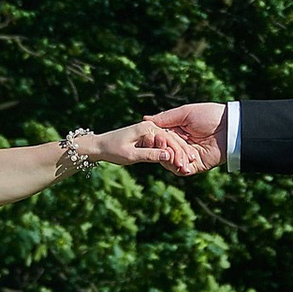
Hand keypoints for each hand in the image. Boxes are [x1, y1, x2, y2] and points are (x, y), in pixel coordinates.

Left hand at [84, 122, 200, 176]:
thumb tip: (169, 157)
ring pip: (170, 141)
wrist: (99, 146)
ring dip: (179, 152)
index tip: (186, 165)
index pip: (169, 139)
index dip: (179, 153)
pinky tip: (178, 161)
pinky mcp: (148, 136)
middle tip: (193, 164)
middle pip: (172, 139)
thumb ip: (150, 155)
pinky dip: (171, 152)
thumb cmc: (112, 150)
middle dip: (183, 152)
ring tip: (189, 164)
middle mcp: (150, 126)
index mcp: (147, 127)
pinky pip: (163, 144)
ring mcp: (150, 130)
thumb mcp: (131, 155)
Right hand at [141, 101, 227, 175]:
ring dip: (167, 158)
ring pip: (169, 162)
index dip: (153, 138)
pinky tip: (177, 162)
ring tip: (169, 152)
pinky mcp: (195, 166)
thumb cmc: (209, 115)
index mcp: (177, 131)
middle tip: (160, 144)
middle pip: (162, 151)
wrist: (229, 127)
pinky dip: (176, 167)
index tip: (150, 136)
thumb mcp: (185, 112)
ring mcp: (187, 156)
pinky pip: (180, 170)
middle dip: (160, 148)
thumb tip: (145, 118)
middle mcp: (180, 145)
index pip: (159, 138)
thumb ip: (166, 118)